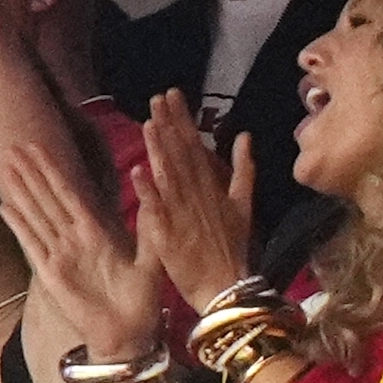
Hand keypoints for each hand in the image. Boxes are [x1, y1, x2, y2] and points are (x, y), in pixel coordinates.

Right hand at [0, 141, 159, 362]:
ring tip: (6, 166)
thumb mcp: (151, 258)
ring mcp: (60, 255)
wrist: (129, 335)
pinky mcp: (51, 274)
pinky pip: (32, 244)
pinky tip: (6, 206)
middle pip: (48, 198)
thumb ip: (147, 225)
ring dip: (21, 191)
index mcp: (97, 233)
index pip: (71, 194)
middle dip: (33, 172)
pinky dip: (19, 225)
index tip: (42, 147)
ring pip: (37, 215)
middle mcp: (74, 240)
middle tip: (16, 145)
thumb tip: (149, 192)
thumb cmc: (141, 301)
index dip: (55, 171)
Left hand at [135, 91, 254, 310]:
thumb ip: (244, 169)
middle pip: (180, 155)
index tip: (170, 95)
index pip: (193, 145)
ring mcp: (182, 214)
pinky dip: (148, 191)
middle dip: (168, 125)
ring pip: (168, 176)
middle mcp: (197, 195)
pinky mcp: (169, 236)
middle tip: (157, 97)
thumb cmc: (232, 247)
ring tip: (148, 123)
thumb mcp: (244, 204)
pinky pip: (156, 211)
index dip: (181, 119)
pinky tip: (137, 170)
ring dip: (158, 150)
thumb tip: (245, 135)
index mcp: (211, 186)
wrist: (227, 287)